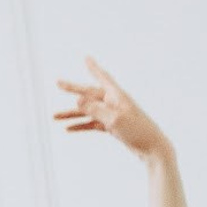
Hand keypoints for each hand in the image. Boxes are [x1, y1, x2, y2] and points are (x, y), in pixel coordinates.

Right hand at [54, 58, 170, 159]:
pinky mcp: (111, 126)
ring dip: (71, 114)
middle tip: (58, 83)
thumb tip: (77, 100)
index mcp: (117, 96)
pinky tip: (68, 129)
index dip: (93, 67)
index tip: (86, 58)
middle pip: (89, 94)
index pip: (103, 77)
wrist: (152, 148)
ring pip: (87, 111)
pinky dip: (80, 126)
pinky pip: (92, 124)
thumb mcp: (115, 119)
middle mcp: (114, 102)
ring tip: (55, 117)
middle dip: (73, 89)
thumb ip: (95, 109)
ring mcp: (112, 114)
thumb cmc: (137, 131)